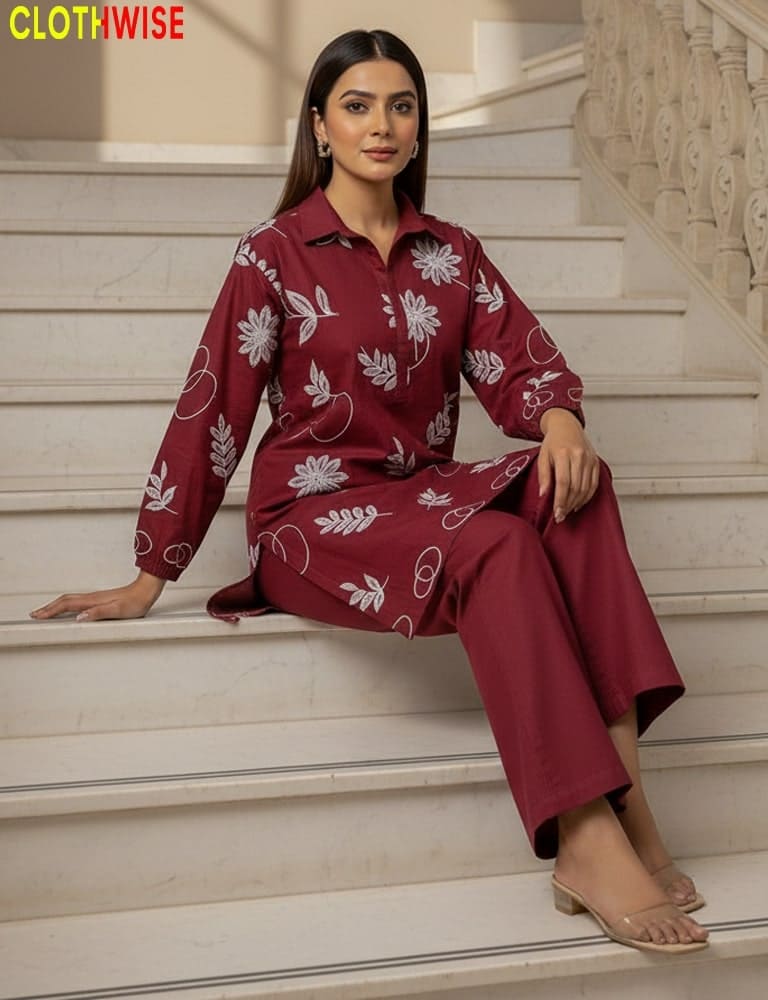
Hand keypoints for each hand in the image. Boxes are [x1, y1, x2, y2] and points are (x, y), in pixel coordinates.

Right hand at [30, 571, 165, 621]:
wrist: (146, 591)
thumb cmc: (135, 602)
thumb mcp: (118, 611)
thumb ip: (99, 613)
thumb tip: (79, 617)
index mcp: (93, 601)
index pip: (66, 605)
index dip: (51, 611)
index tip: (38, 616)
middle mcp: (92, 598)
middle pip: (64, 601)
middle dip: (48, 608)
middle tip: (34, 614)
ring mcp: (95, 598)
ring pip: (70, 601)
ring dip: (55, 606)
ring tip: (45, 612)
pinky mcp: (100, 600)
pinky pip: (77, 602)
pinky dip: (66, 605)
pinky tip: (68, 610)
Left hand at [538, 408, 599, 522]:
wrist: (566, 425)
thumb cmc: (553, 442)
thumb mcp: (542, 456)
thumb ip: (543, 476)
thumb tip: (543, 494)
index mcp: (564, 453)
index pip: (563, 482)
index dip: (560, 500)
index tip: (557, 513)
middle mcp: (579, 456)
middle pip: (575, 487)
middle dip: (568, 504)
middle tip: (560, 516)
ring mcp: (589, 459)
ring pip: (586, 488)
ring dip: (577, 503)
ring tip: (568, 511)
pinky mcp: (596, 462)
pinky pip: (594, 484)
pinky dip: (587, 496)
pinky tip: (578, 503)